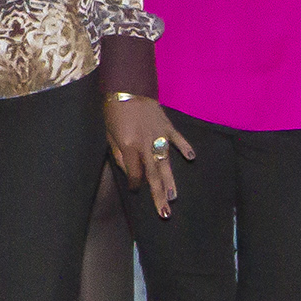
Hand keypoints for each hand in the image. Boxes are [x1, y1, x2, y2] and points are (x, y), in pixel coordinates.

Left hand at [104, 94, 194, 217]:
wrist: (126, 87)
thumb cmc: (114, 112)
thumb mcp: (109, 135)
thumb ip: (119, 155)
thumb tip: (130, 172)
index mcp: (129, 146)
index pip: (135, 173)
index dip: (135, 183)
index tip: (135, 189)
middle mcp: (145, 144)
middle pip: (153, 175)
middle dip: (159, 195)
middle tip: (165, 213)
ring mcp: (158, 135)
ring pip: (166, 162)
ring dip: (171, 180)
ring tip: (174, 197)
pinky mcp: (167, 125)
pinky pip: (177, 139)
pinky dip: (185, 147)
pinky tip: (192, 158)